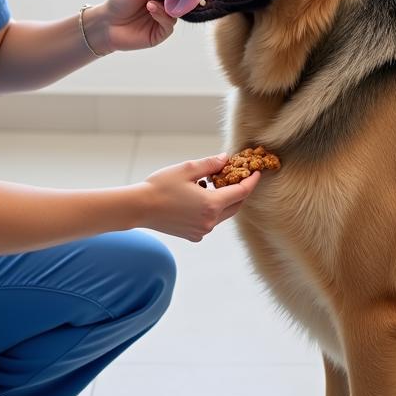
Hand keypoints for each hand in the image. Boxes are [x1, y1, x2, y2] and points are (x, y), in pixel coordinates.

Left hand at [89, 0, 176, 53]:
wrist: (106, 22)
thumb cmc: (119, 2)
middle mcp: (162, 7)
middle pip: (178, 0)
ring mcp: (161, 21)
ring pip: (176, 13)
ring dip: (166, 6)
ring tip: (150, 3)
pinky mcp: (159, 34)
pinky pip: (169, 26)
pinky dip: (163, 17)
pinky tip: (152, 9)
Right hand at [138, 154, 261, 241]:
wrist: (139, 208)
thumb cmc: (161, 186)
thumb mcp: (187, 169)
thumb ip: (210, 164)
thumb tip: (226, 159)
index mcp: (211, 204)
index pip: (241, 192)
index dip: (251, 181)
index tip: (257, 172)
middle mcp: (210, 222)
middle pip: (235, 206)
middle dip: (240, 191)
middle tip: (239, 176)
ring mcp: (202, 231)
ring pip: (223, 214)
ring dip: (223, 200)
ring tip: (211, 183)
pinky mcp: (193, 235)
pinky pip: (210, 221)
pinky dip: (211, 209)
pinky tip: (198, 197)